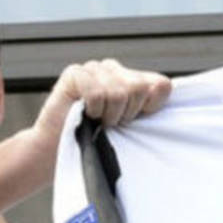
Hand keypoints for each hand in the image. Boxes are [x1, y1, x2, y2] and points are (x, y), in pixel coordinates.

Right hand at [32, 59, 171, 152]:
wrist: (58, 153)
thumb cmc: (96, 143)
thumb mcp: (132, 130)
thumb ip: (148, 109)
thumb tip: (164, 90)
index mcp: (132, 81)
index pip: (161, 85)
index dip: (151, 107)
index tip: (134, 122)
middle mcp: (115, 70)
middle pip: (140, 88)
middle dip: (126, 114)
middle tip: (110, 123)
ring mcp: (94, 69)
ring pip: (118, 92)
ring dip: (107, 116)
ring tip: (96, 120)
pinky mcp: (75, 73)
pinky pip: (97, 93)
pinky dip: (92, 110)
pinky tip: (83, 113)